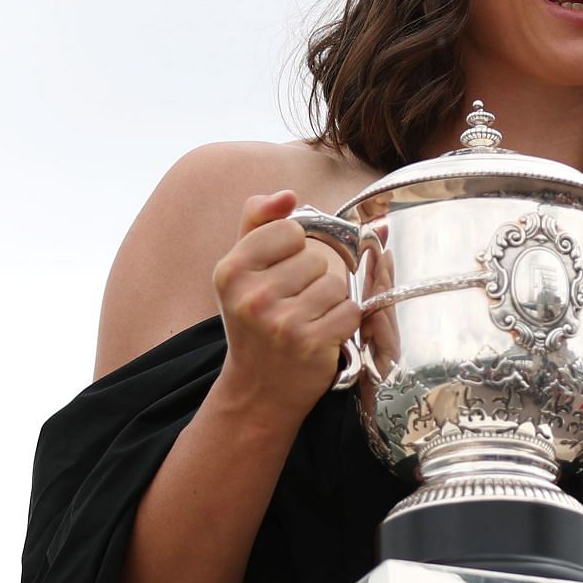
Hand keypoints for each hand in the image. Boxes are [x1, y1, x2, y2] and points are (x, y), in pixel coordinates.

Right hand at [210, 191, 361, 423]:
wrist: (258, 388)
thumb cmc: (254, 321)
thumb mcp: (242, 270)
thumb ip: (259, 222)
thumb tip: (289, 195)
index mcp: (231, 270)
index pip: (290, 229)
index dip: (294, 249)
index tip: (281, 273)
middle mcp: (252, 296)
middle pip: (317, 258)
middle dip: (314, 279)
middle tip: (293, 304)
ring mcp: (282, 322)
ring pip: (337, 284)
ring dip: (331, 301)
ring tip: (307, 319)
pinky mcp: (311, 344)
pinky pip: (351, 310)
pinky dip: (344, 322)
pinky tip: (322, 334)